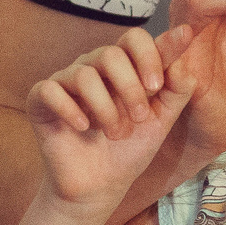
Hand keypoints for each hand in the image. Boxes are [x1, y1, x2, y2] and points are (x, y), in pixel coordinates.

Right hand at [25, 27, 195, 212]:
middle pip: (110, 54)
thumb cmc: (130, 148)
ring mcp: (66, 80)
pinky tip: (83, 127)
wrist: (100, 185)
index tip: (158, 83)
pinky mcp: (41, 99)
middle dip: (130, 88)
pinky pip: (50, 90)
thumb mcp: (162, 120)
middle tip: (139, 118)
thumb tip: (184, 53)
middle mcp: (93, 66)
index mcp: (123, 65)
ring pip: (84, 75)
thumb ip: (177, 87)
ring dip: (106, 108)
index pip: (135, 38)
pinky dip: (70, 109)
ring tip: (114, 133)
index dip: (151, 53)